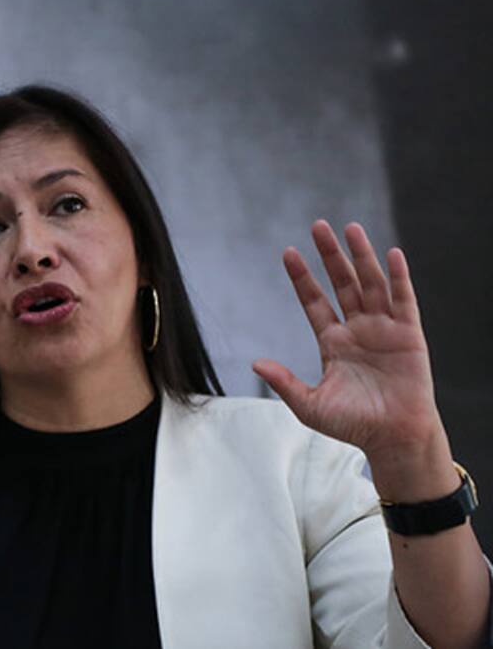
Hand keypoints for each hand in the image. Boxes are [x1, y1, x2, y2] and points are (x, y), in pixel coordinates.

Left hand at [252, 220, 443, 460]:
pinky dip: (399, 278)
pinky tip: (392, 255)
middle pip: (341, 283)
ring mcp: (384, 330)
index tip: (288, 253)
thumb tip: (256, 363)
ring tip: (350, 229)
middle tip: (318, 226)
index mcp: (333, 342)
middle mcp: (358, 330)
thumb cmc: (353, 425)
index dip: (302, 278)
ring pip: (370, 284)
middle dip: (330, 255)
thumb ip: (284, 382)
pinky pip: (404, 300)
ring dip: (361, 256)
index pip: (314, 301)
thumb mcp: (310, 405)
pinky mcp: (409, 335)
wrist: (393, 439)